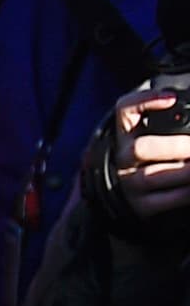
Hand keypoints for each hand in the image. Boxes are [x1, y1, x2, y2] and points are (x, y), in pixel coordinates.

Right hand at [113, 84, 189, 218]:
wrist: (136, 190)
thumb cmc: (158, 151)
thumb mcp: (156, 131)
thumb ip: (173, 120)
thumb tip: (186, 108)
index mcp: (126, 132)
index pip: (126, 108)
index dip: (146, 101)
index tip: (172, 99)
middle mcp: (122, 158)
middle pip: (140, 149)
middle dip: (177, 147)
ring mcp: (129, 183)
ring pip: (154, 177)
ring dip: (186, 170)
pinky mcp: (142, 205)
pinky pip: (169, 199)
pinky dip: (188, 191)